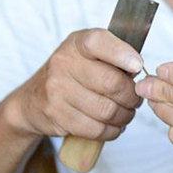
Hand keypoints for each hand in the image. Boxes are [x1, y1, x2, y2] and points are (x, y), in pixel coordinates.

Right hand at [12, 29, 142, 140]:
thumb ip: (114, 55)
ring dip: (125, 116)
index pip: (99, 42)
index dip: (123, 54)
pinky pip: (96, 129)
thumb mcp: (88, 54)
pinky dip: (112, 130)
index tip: (137, 66)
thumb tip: (139, 70)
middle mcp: (63, 63)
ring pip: (107, 110)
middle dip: (132, 95)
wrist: (32, 100)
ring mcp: (57, 90)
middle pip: (112, 83)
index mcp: (76, 43)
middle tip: (135, 99)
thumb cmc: (71, 74)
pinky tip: (113, 125)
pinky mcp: (56, 115)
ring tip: (126, 113)